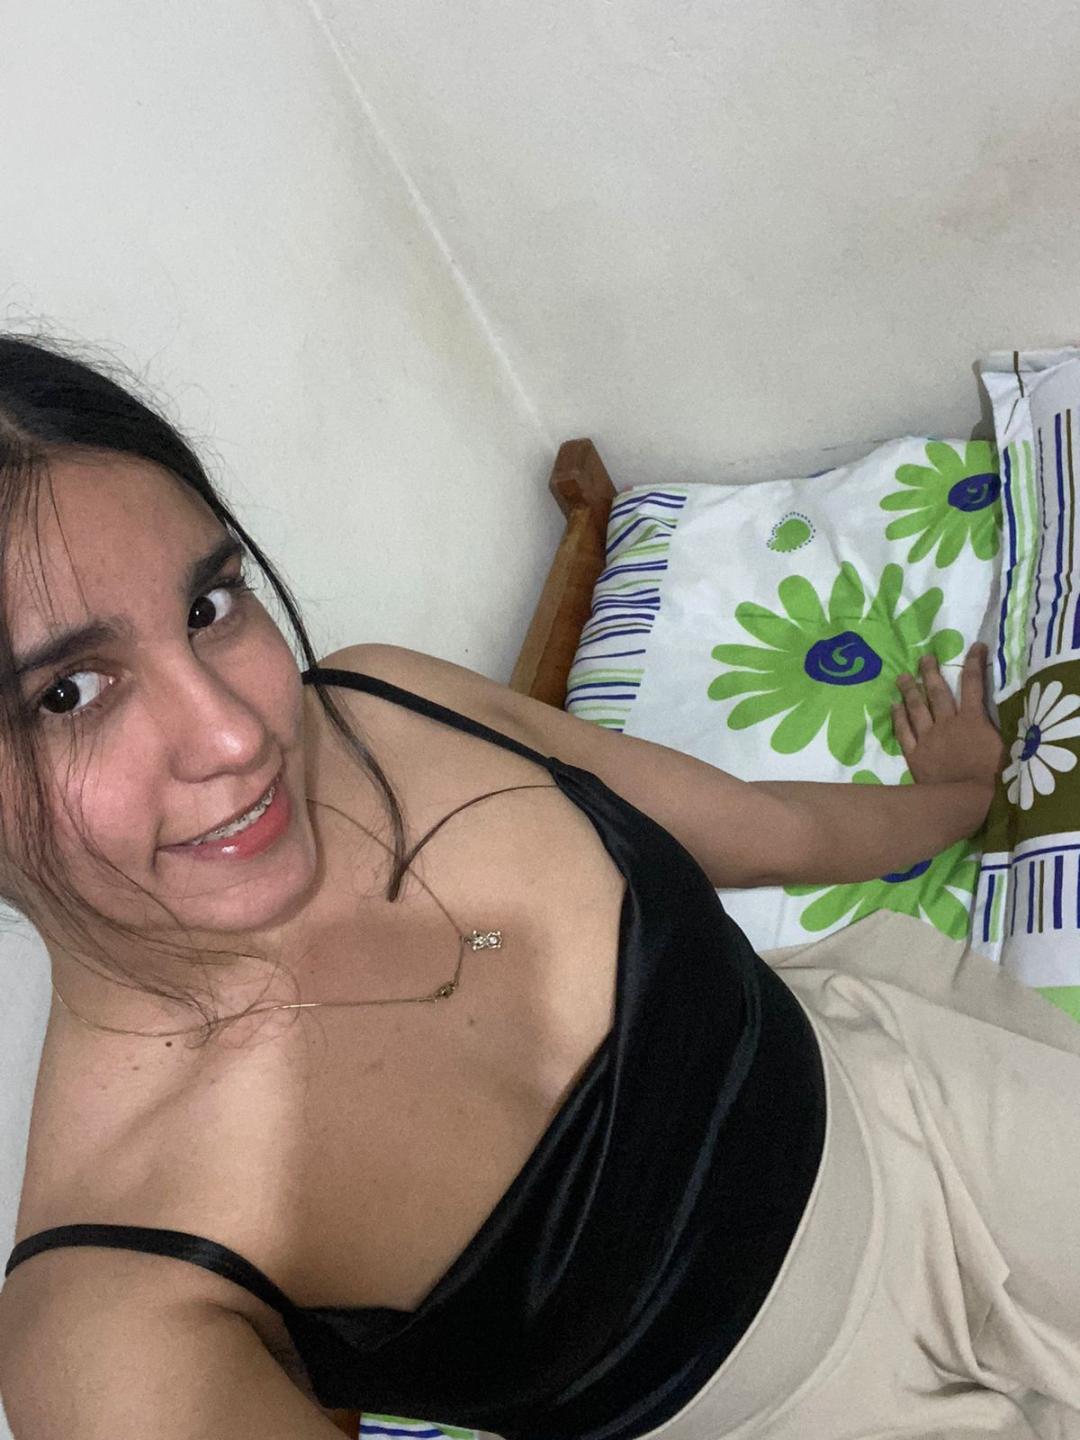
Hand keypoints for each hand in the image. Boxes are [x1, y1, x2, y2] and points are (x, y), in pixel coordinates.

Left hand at [892, 643, 1006, 787]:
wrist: (965, 799)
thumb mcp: (1005, 747)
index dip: (974, 663)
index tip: (975, 647)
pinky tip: (893, 706)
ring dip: (909, 690)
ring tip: (902, 676)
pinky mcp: (915, 753)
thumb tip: (1003, 711)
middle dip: (930, 672)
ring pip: (916, 708)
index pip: (974, 684)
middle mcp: (947, 722)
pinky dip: (898, 717)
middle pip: (937, 692)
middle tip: (923, 658)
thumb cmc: (992, 777)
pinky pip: (904, 731)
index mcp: (972, 719)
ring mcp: (928, 737)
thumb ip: (999, 727)